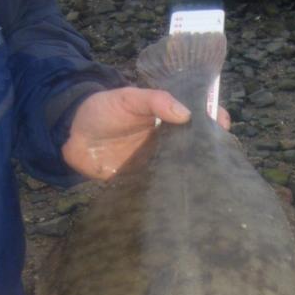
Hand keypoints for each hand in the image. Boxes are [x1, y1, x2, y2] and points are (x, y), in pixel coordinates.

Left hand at [62, 86, 230, 179]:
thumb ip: (156, 101)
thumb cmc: (102, 110)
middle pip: (196, 147)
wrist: (72, 135)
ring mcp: (158, 164)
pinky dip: (172, 193)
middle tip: (220, 157)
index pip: (199, 118)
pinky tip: (184, 197)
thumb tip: (186, 114)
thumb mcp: (129, 98)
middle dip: (209, 152)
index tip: (223, 125)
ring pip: (183, 169)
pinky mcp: (144, 183)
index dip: (214, 120)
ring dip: (194, 174)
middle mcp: (168, 142)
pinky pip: (162, 188)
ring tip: (209, 179)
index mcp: (168, 119)